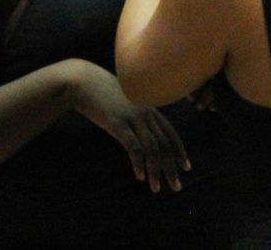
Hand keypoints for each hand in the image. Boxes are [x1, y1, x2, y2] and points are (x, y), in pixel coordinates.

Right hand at [68, 61, 189, 192]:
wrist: (84, 82)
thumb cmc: (103, 94)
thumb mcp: (125, 105)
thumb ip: (137, 117)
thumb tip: (143, 132)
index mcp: (150, 110)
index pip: (171, 134)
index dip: (180, 151)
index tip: (186, 168)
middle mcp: (146, 114)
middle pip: (165, 144)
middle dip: (172, 168)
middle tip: (176, 187)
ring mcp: (133, 118)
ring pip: (152, 148)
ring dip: (156, 171)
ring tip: (156, 188)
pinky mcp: (118, 123)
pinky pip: (134, 146)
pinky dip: (139, 163)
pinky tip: (140, 176)